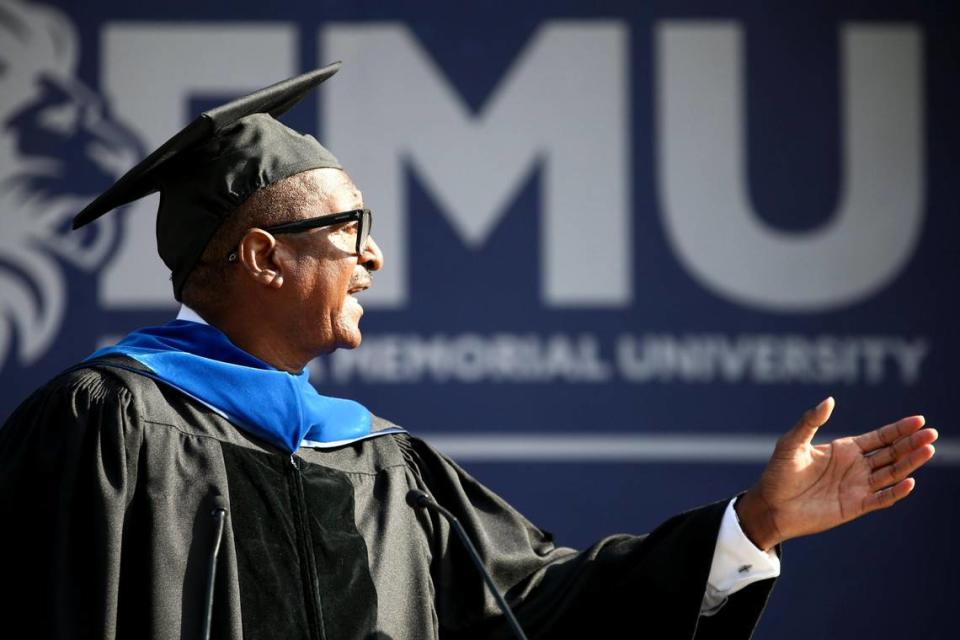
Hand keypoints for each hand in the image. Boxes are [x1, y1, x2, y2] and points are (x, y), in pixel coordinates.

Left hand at [736, 397, 937, 550]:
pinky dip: (895, 491)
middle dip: (911, 443)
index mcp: (845, 449)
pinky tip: (909, 481)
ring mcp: (858, 487)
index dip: (899, 429)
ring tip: (928, 450)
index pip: (880, 437)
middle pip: (891, 453)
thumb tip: (829, 400)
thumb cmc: (778, 473)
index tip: (919, 420)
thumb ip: (810, 422)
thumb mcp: (792, 443)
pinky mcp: (855, 506)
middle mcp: (856, 467)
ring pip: (891, 473)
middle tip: (931, 434)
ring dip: (909, 463)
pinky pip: (881, 498)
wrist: (771, 505)